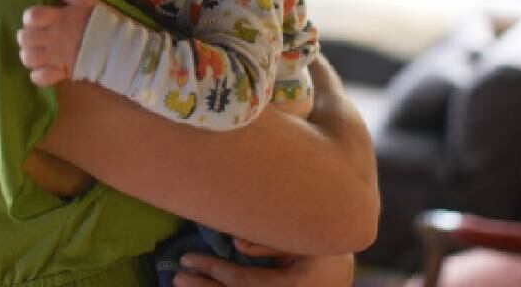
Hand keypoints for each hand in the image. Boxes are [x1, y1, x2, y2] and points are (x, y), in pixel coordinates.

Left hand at [17, 0, 97, 86]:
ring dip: (29, 56)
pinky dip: (38, 75)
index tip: (36, 21)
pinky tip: (44, 70)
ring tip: (37, 54)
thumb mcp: (87, 1)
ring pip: (27, 58)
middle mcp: (54, 37)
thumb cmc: (105, 22)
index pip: (31, 16)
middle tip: (35, 38)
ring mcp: (57, 56)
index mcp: (60, 18)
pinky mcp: (63, 72)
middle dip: (26, 37)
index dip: (29, 18)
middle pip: (25, 38)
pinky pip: (39, 78)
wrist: (121, 46)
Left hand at [172, 251, 354, 286]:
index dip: (214, 270)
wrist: (342, 268)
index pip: (245, 281)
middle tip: (177, 277)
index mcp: (295, 285)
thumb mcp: (303, 239)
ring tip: (182, 284)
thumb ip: (271, 242)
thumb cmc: (324, 246)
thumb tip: (235, 244)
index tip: (189, 258)